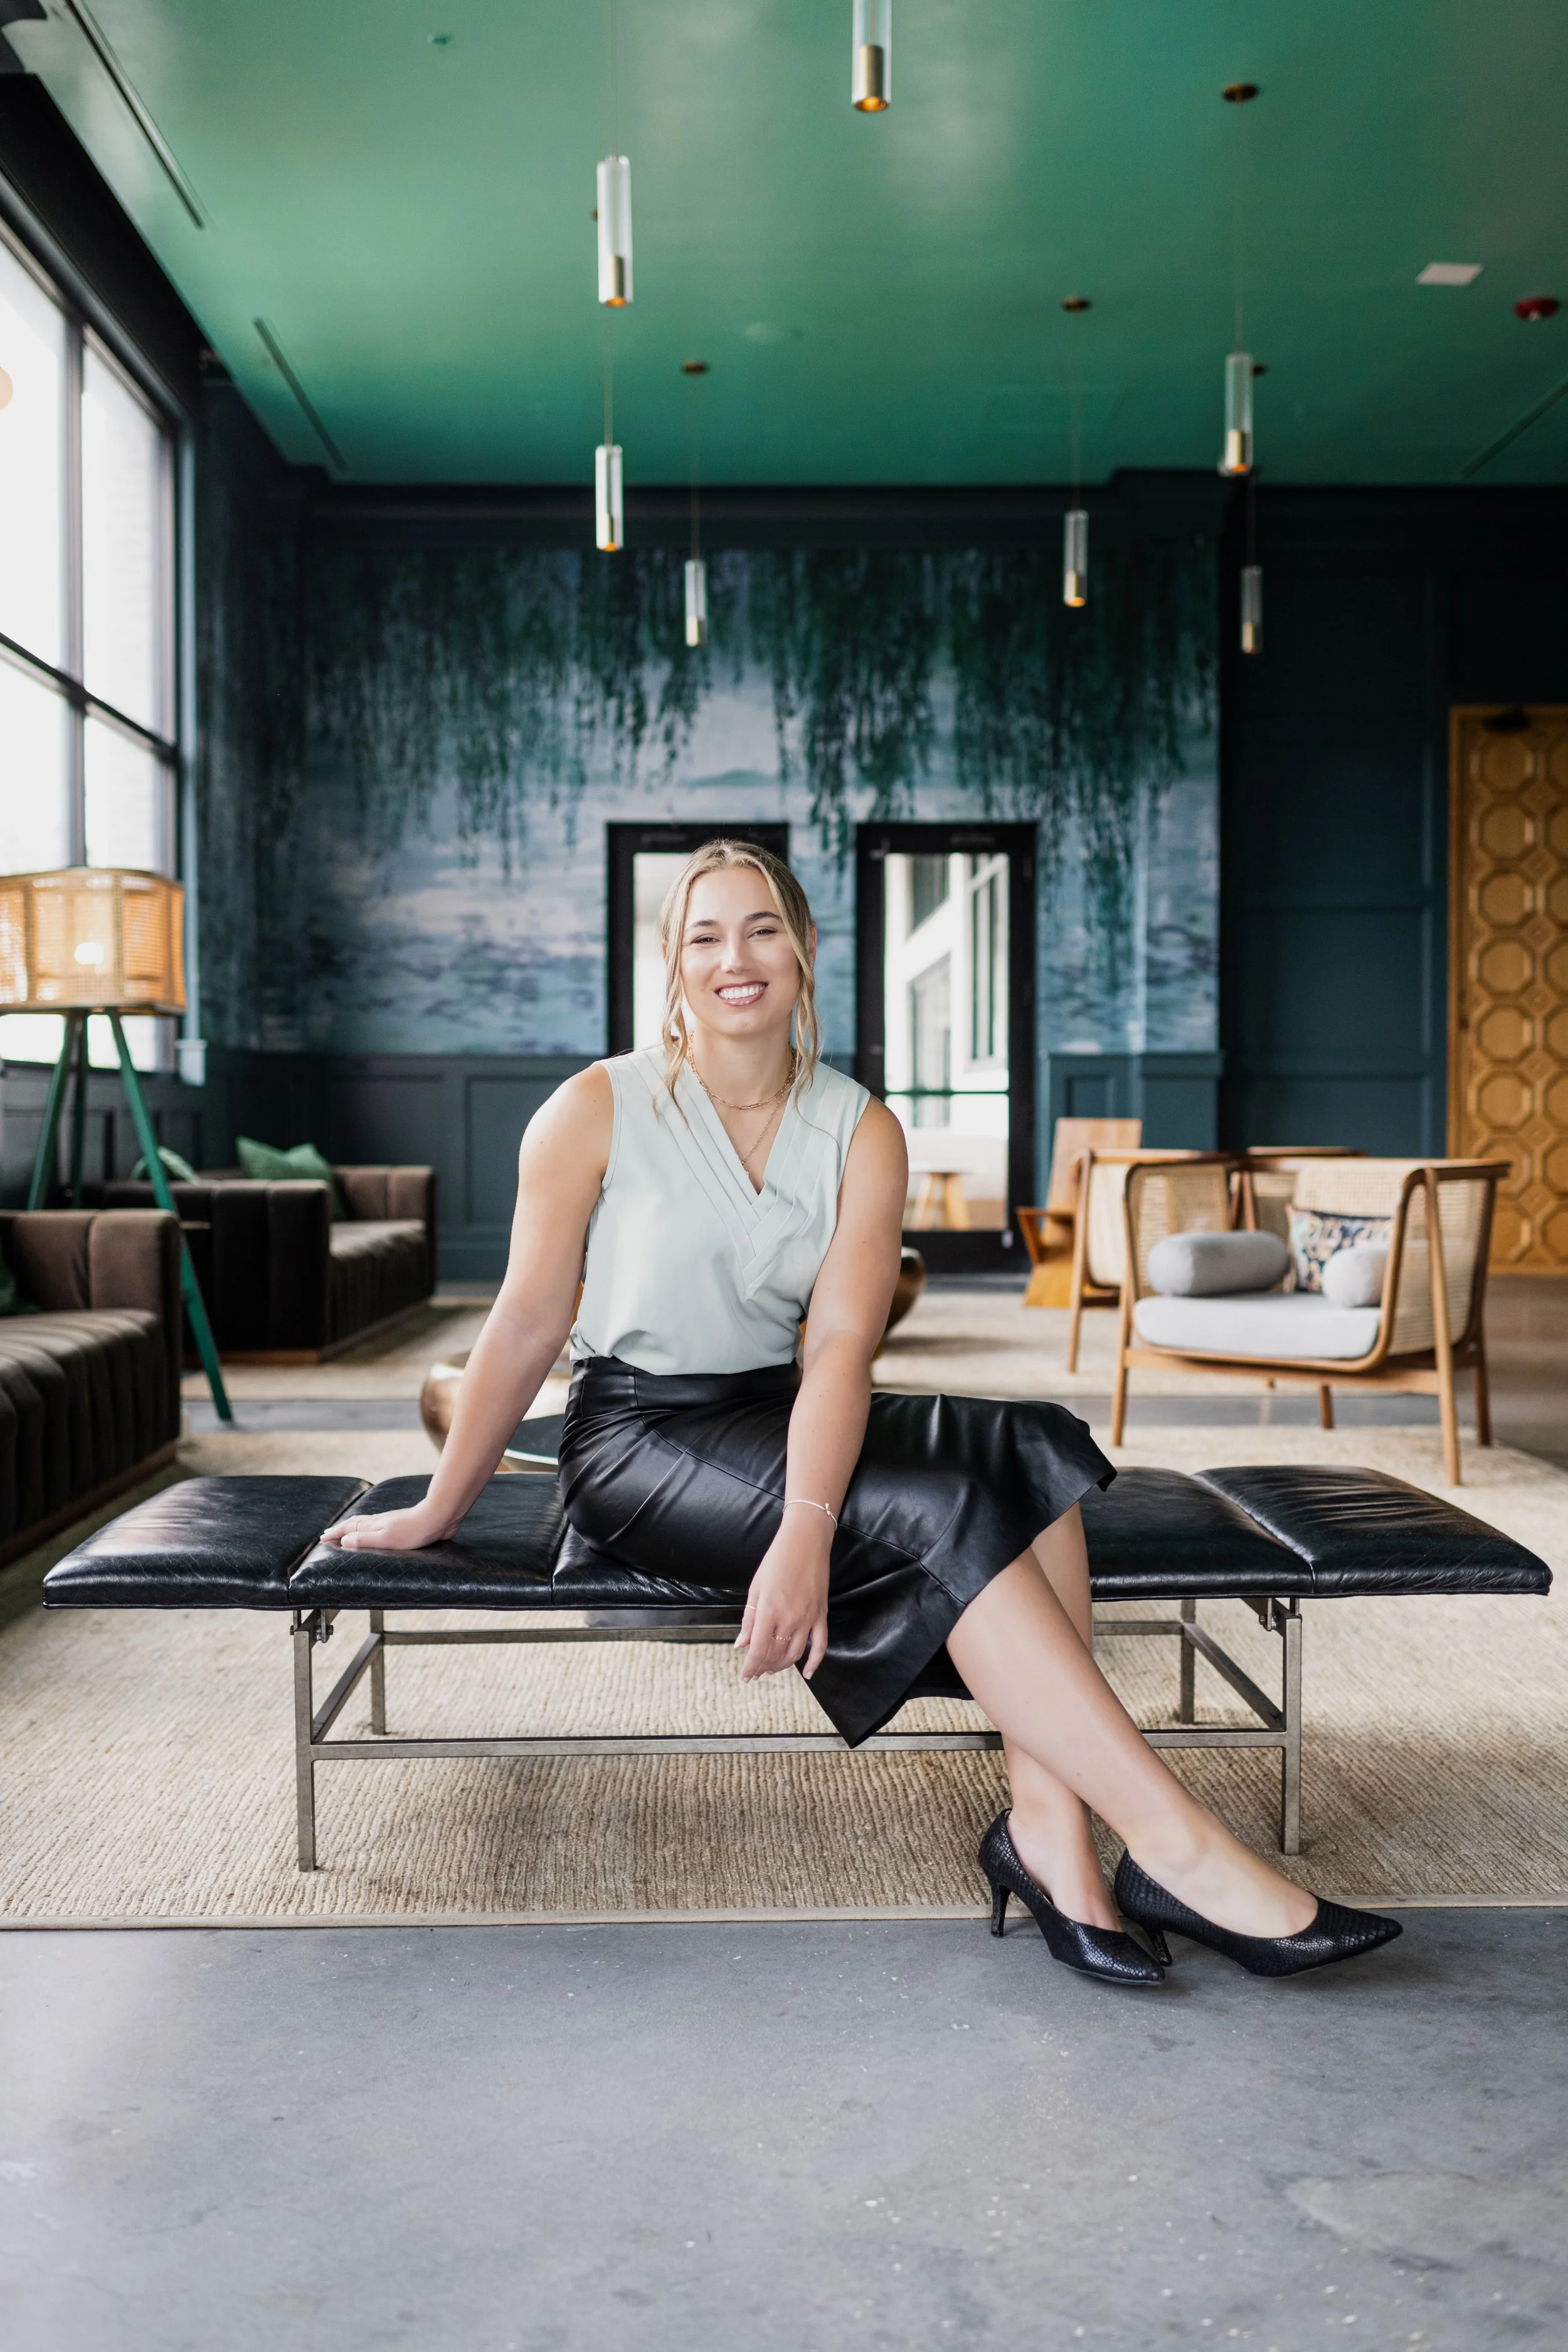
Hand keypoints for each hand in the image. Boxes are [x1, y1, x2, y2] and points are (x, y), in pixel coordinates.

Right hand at [322, 1502, 457, 1552]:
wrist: (438, 1517)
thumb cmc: (413, 1530)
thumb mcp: (386, 1538)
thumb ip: (364, 1539)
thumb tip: (343, 1541)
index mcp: (374, 1525)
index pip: (349, 1528)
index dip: (336, 1533)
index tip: (322, 1538)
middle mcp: (380, 1522)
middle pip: (356, 1524)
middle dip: (341, 1529)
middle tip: (329, 1534)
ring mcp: (392, 1522)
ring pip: (367, 1524)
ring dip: (354, 1528)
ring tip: (348, 1532)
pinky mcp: (403, 1526)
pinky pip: (379, 1528)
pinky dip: (370, 1529)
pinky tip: (376, 1532)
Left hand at [736, 1519, 830, 1680]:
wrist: (805, 1542)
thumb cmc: (776, 1561)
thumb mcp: (755, 1587)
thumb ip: (748, 1619)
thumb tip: (741, 1644)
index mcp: (768, 1611)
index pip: (758, 1650)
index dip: (750, 1667)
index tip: (745, 1677)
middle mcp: (789, 1619)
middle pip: (775, 1655)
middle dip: (763, 1667)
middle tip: (756, 1671)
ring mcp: (808, 1619)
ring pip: (795, 1654)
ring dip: (782, 1666)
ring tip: (772, 1668)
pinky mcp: (821, 1616)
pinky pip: (820, 1646)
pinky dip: (814, 1662)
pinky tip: (808, 1674)